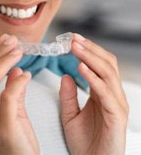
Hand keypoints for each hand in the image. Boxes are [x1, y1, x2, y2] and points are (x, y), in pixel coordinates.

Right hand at [0, 34, 38, 154]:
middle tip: (13, 42)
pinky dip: (17, 82)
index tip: (7, 41)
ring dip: (4, 62)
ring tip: (19, 52)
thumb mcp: (13, 112)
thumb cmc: (18, 141)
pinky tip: (27, 75)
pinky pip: (8, 97)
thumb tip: (14, 69)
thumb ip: (12, 91)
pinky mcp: (4, 128)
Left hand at [59, 34, 128, 154]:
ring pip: (108, 72)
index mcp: (102, 93)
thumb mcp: (70, 116)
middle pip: (107, 63)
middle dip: (90, 48)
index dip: (87, 50)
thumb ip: (68, 96)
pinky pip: (106, 92)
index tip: (71, 39)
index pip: (99, 64)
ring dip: (91, 57)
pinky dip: (93, 78)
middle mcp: (112, 95)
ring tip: (75, 47)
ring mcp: (117, 104)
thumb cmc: (85, 144)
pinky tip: (80, 68)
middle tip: (73, 38)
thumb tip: (65, 75)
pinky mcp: (116, 116)